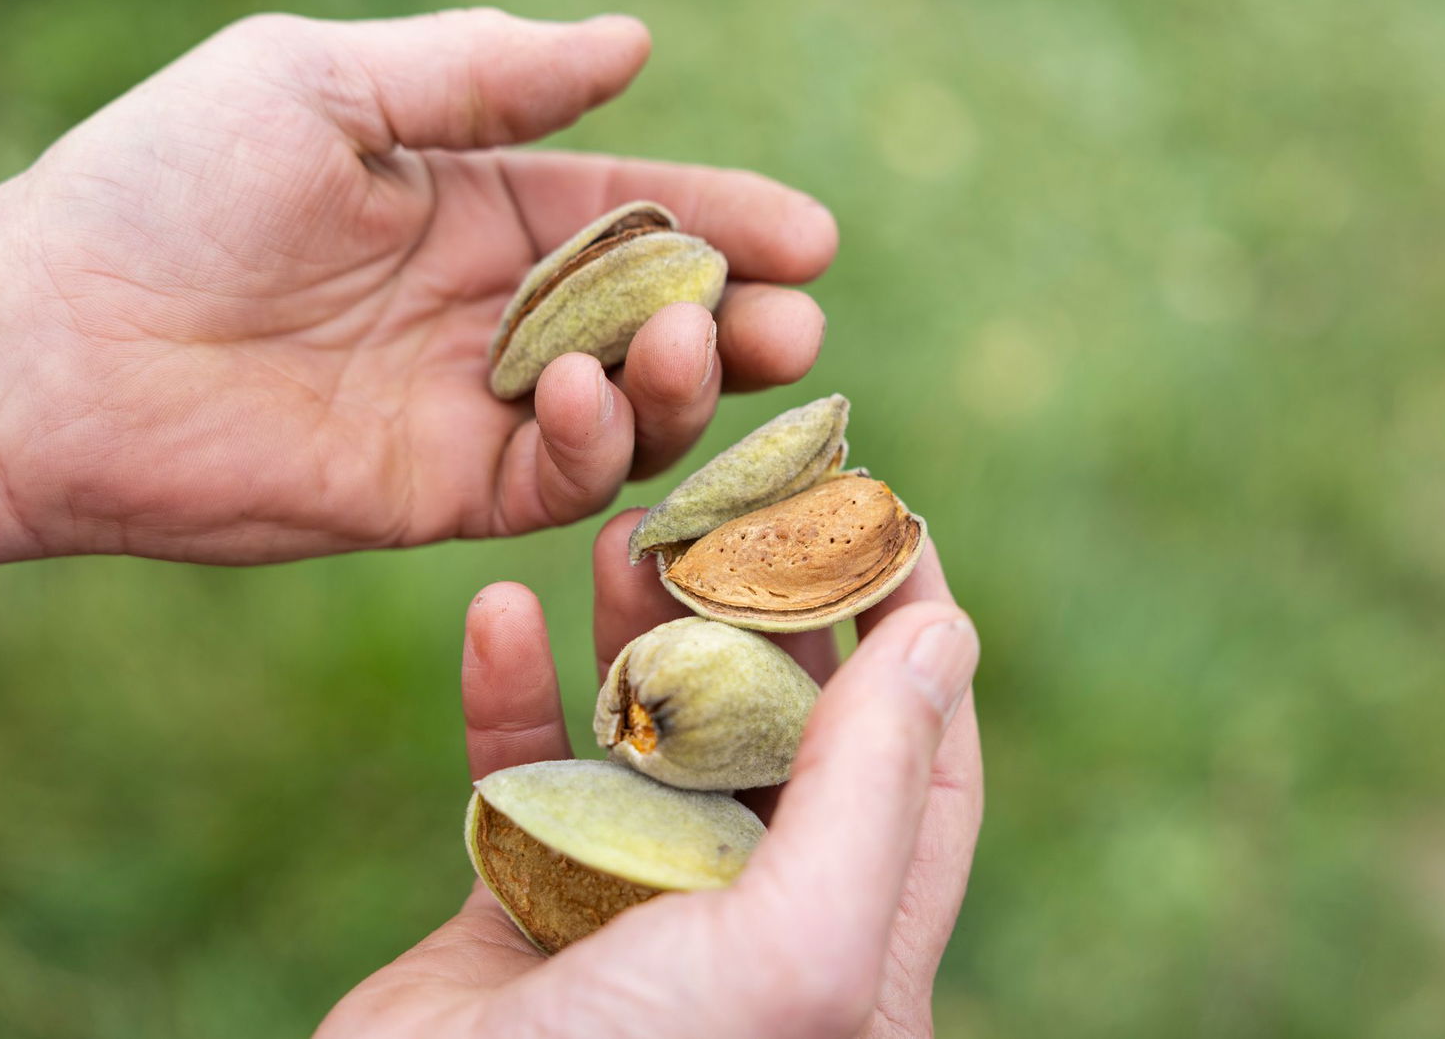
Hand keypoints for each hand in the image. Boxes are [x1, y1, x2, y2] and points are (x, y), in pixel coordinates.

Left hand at [0, 10, 834, 568]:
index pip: (634, 213)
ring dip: (686, 382)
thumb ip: (485, 74)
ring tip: (704, 340)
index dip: (729, 221)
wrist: (54, 345)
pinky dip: (596, 442)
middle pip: (656, 318)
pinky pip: (560, 476)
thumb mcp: (326, 83)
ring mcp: (474, 404)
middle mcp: (493, 308)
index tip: (811, 234)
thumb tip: (634, 45)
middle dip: (741, 318)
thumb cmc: (169, 186)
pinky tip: (583, 391)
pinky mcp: (446, 492)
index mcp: (476, 203)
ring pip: (630, 408)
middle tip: (798, 318)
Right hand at [317, 514, 981, 1038]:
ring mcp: (635, 905)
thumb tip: (946, 636)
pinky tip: (498, 616)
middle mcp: (757, 921)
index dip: (914, 630)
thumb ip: (875, 791)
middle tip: (729, 497)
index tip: (883, 511)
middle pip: (782, 725)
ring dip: (632, 630)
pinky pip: (523, 772)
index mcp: (857, 948)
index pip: (921, 760)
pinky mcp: (520, 900)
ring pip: (653, 731)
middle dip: (759, 605)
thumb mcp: (796, 948)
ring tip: (618, 531)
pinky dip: (512, 693)